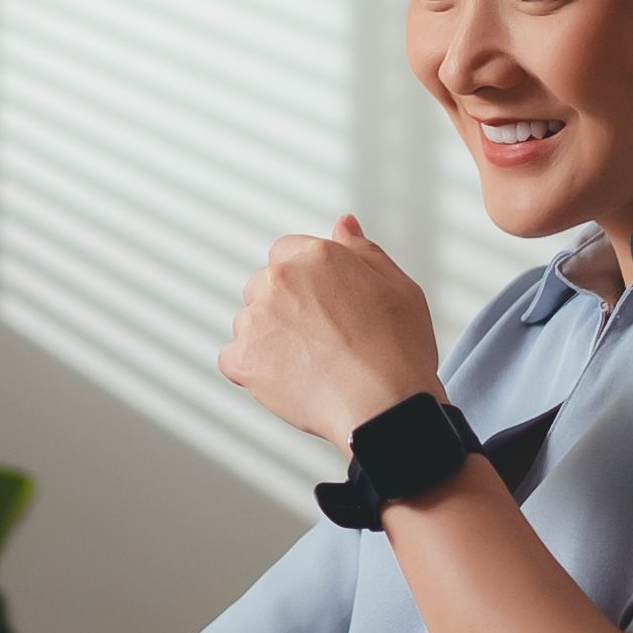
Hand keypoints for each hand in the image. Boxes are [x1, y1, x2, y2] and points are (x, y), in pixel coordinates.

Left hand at [219, 214, 443, 447]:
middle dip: (284, 306)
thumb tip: (343, 223)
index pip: (286, 252)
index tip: (322, 304)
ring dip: (269, 336)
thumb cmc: (399, 352)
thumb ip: (363, 251)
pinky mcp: (243, 359)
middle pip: (264, 285)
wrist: (385, 408)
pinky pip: (233, 358)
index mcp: (316, 256)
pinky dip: (252, 369)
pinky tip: (285, 380)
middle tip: (320, 338)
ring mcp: (257, 319)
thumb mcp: (398, 287)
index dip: (305, 279)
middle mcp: (280, 280)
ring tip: (309, 363)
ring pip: (249, 321)